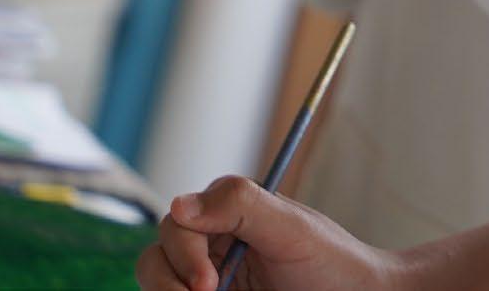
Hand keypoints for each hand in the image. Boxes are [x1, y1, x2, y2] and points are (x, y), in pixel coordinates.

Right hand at [136, 177, 405, 290]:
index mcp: (226, 216)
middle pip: (155, 259)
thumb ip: (241, 207)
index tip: (208, 281)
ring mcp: (210, 281)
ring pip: (158, 285)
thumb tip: (179, 204)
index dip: (183, 253)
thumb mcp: (292, 230)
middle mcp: (211, 247)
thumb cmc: (333, 263)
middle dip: (168, 283)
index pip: (175, 225)